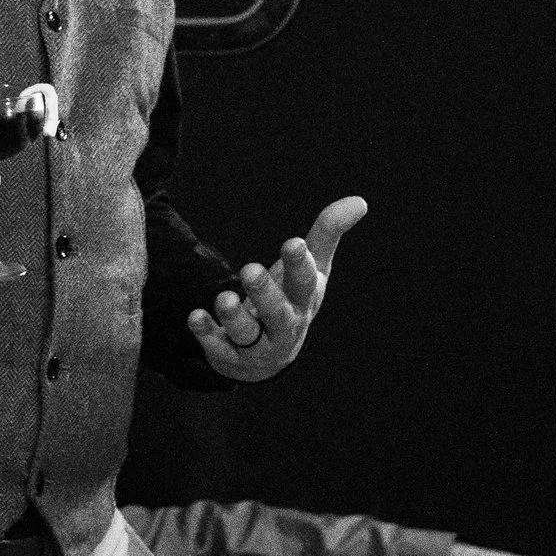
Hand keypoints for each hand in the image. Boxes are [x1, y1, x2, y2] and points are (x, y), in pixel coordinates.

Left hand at [189, 195, 365, 381]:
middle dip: (264, 293)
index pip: (305, 283)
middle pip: (278, 312)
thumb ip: (328, 232)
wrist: (270, 355)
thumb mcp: (313, 267)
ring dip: (234, 316)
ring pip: (247, 333)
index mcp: (304, 300)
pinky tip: (195, 316)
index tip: (293, 242)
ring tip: (223, 297)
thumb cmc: (293, 298)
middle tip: (249, 270)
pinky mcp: (229, 354)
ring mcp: (257, 345)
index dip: (300, 264)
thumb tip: (361, 201)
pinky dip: (206, 333)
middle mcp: (284, 326)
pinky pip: (217, 346)